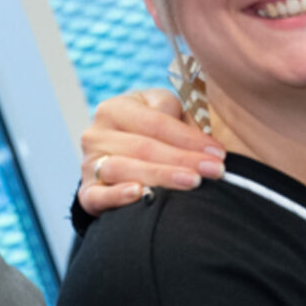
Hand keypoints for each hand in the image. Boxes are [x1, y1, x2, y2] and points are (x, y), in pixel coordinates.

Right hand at [79, 87, 224, 214]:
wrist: (121, 158)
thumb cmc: (154, 131)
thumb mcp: (166, 112)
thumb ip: (179, 116)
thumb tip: (197, 131)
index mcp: (116, 109)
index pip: (156, 123)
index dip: (189, 138)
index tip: (218, 152)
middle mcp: (97, 134)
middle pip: (143, 147)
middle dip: (184, 160)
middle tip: (215, 171)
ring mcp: (89, 164)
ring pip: (122, 169)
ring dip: (161, 176)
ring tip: (192, 182)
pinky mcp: (86, 192)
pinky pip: (97, 196)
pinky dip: (117, 196)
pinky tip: (140, 194)